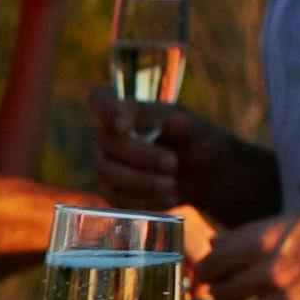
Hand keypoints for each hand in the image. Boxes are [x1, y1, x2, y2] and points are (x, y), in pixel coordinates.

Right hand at [93, 94, 260, 220]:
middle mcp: (108, 136)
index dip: (105, 110)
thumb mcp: (194, 128)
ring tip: (173, 184)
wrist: (199, 172)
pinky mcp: (112, 191)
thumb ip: (184, 124)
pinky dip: (144, 200)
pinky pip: (116, 198)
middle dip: (140, 155)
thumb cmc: (191, 140)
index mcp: (125, 110)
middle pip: (107, 142)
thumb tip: (177, 122)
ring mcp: (107, 164)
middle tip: (173, 163)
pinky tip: (170, 197)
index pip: (100, 99)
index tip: (124, 125)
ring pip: (107, 173)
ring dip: (141, 181)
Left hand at [193, 205, 299, 299]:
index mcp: (262, 241)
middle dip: (221, 293)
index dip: (203, 271)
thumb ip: (250, 235)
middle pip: (220, 294)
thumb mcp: (290, 219)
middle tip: (228, 293)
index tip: (205, 275)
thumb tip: (215, 247)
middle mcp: (269, 272)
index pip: (210, 264)